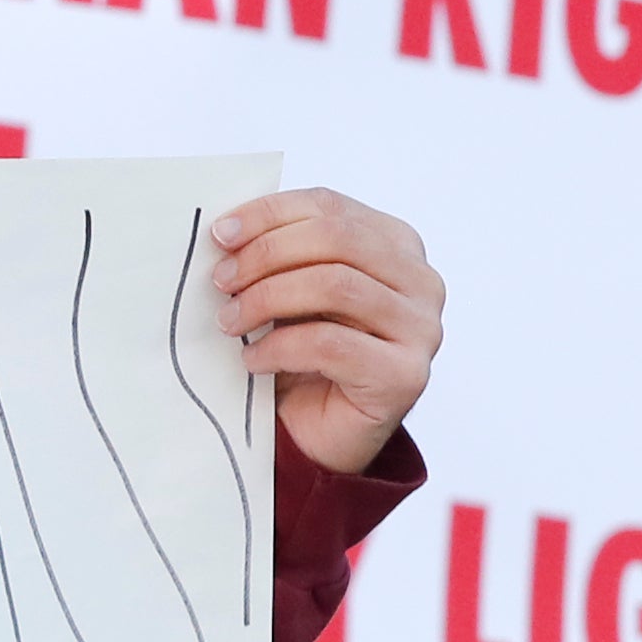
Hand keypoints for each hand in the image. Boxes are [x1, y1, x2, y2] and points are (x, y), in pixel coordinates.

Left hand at [209, 187, 443, 474]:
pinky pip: (331, 344)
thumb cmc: (303, 355)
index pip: (331, 207)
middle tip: (221, 280)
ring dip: (268, 298)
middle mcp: (421, 281)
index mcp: (397, 245)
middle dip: (267, 254)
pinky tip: (252, 359)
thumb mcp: (291, 290)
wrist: (319, 434)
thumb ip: (279, 253)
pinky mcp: (405, 375)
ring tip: (229, 320)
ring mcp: (421, 329)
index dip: (271, 214)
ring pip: (335, 286)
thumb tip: (227, 230)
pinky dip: (279, 347)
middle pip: (336, 238)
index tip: (220, 234)